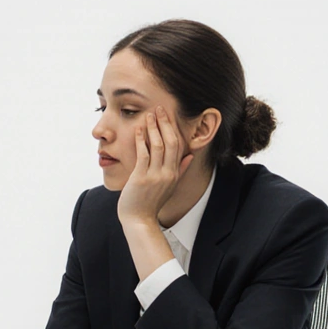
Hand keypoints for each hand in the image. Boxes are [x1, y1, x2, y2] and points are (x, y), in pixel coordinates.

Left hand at [117, 105, 193, 228]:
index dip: (174, 129)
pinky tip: (137, 130)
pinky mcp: (141, 178)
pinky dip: (141, 140)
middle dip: (165, 123)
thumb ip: (181, 170)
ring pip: (158, 145)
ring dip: (153, 128)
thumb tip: (189, 156)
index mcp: (175, 174)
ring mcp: (155, 176)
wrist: (139, 220)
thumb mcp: (169, 186)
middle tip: (160, 108)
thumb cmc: (150, 202)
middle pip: (171, 142)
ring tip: (149, 114)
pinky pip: (143, 154)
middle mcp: (168, 173)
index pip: (178, 146)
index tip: (169, 116)